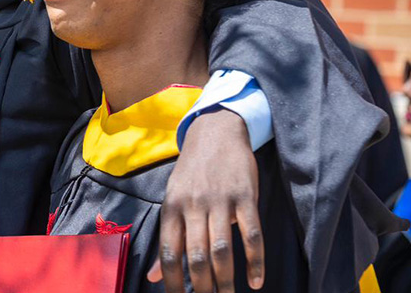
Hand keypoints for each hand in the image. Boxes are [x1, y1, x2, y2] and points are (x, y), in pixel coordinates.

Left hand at [147, 109, 263, 292]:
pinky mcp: (246, 196)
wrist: (216, 132)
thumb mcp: (173, 200)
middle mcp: (193, 205)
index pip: (169, 252)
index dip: (173, 281)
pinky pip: (252, 234)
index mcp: (172, 208)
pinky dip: (255, 261)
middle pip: (196, 256)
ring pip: (221, 249)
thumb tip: (155, 276)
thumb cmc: (192, 173)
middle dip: (202, 288)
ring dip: (226, 280)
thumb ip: (168, 239)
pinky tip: (255, 281)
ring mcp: (220, 201)